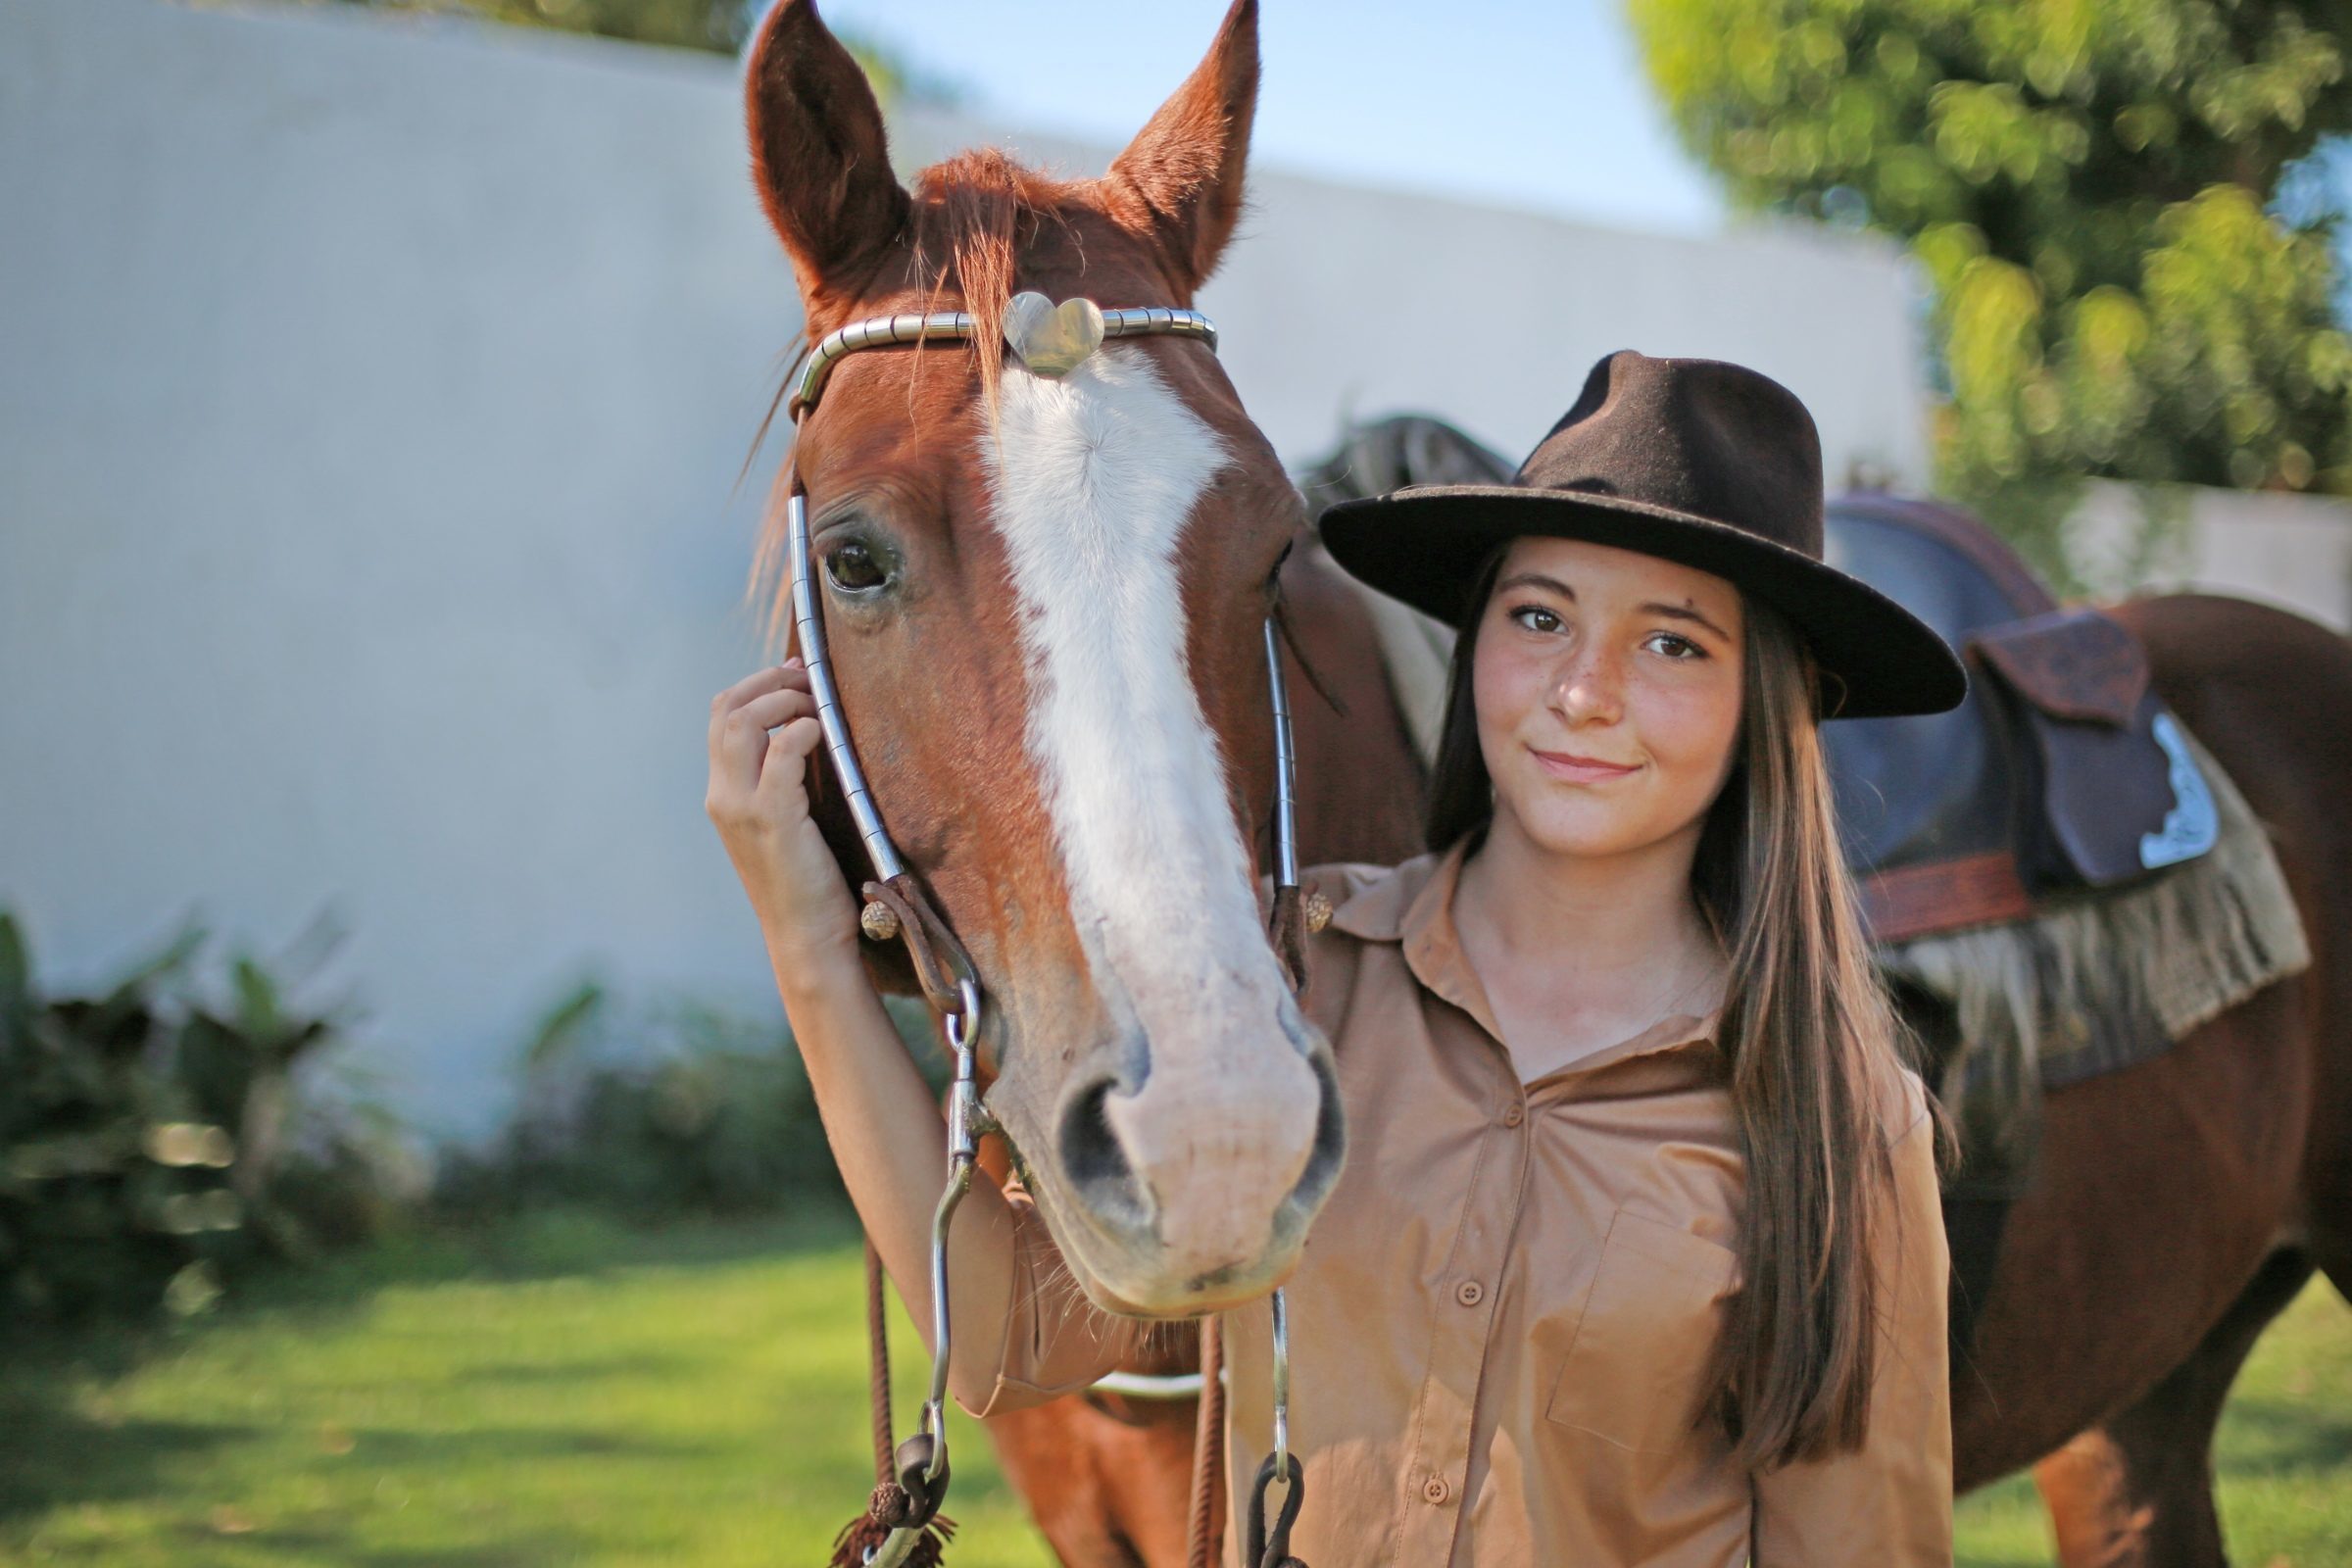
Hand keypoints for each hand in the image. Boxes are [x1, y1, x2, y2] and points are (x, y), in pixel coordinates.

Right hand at [705, 659, 859, 963]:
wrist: (806, 937)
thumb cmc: (807, 883)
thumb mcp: (784, 824)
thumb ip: (783, 782)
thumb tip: (806, 729)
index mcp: (722, 794)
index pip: (720, 717)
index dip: (755, 685)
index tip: (794, 673)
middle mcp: (722, 796)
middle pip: (725, 709)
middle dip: (767, 681)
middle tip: (807, 679)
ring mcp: (742, 808)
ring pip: (742, 722)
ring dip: (783, 699)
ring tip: (816, 704)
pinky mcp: (774, 820)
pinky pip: (783, 752)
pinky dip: (803, 730)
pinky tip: (823, 731)